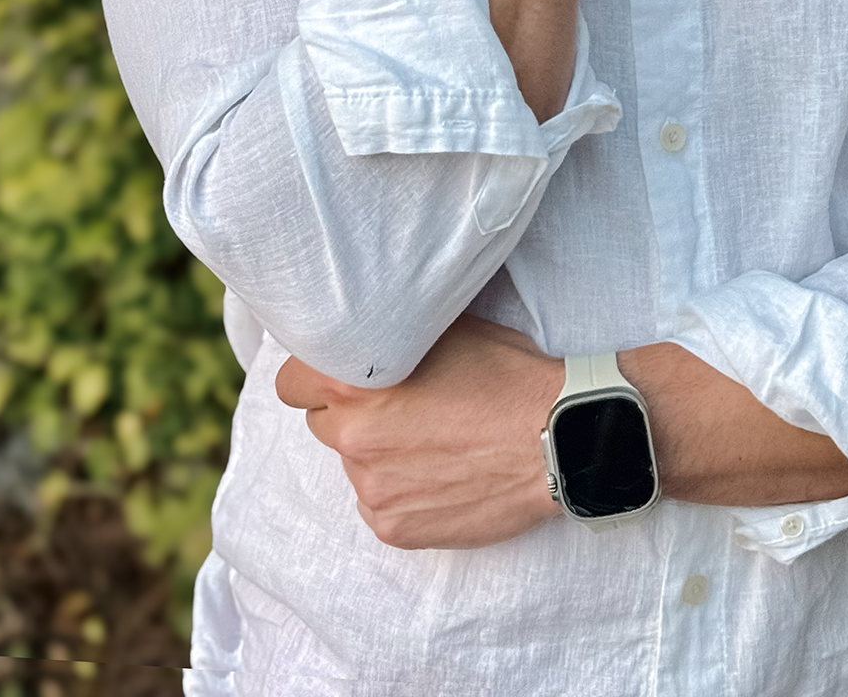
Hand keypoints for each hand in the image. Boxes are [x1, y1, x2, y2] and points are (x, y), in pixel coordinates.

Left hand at [276, 315, 564, 549]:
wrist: (556, 438)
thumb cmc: (507, 372)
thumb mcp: (446, 328)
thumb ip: (392, 331)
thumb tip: (367, 320)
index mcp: (354, 383)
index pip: (290, 383)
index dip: (316, 376)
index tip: (341, 377)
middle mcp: (353, 436)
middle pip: (323, 424)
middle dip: (351, 414)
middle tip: (400, 405)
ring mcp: (371, 487)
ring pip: (355, 464)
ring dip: (379, 453)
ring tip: (433, 440)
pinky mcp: (393, 526)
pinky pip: (378, 503)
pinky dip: (401, 490)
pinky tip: (442, 473)